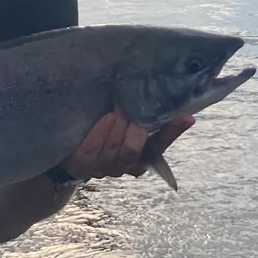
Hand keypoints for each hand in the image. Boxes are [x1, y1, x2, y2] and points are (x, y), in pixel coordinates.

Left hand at [61, 108, 195, 179]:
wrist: (71, 149)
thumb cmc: (104, 129)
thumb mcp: (126, 121)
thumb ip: (144, 113)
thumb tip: (165, 91)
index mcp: (140, 157)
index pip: (160, 146)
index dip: (172, 132)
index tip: (186, 117)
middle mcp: (124, 167)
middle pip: (133, 151)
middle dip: (135, 131)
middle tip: (133, 109)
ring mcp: (103, 167)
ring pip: (115, 152)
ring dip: (118, 129)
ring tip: (119, 109)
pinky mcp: (82, 164)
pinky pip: (93, 151)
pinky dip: (100, 134)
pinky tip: (106, 118)